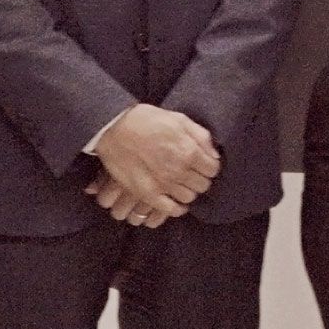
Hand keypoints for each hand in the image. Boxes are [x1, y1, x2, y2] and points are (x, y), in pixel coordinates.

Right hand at [92, 104, 217, 223]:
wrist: (113, 128)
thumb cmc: (146, 120)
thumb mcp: (179, 119)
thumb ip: (201, 137)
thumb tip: (214, 154)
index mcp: (189, 151)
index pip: (213, 169)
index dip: (210, 166)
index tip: (204, 163)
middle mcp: (179, 170)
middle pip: (203, 184)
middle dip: (200, 178)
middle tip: (192, 173)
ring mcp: (163, 184)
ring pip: (189, 197)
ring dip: (188, 190)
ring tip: (182, 183)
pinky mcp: (147, 194)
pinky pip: (170, 209)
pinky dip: (176, 208)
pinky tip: (177, 202)